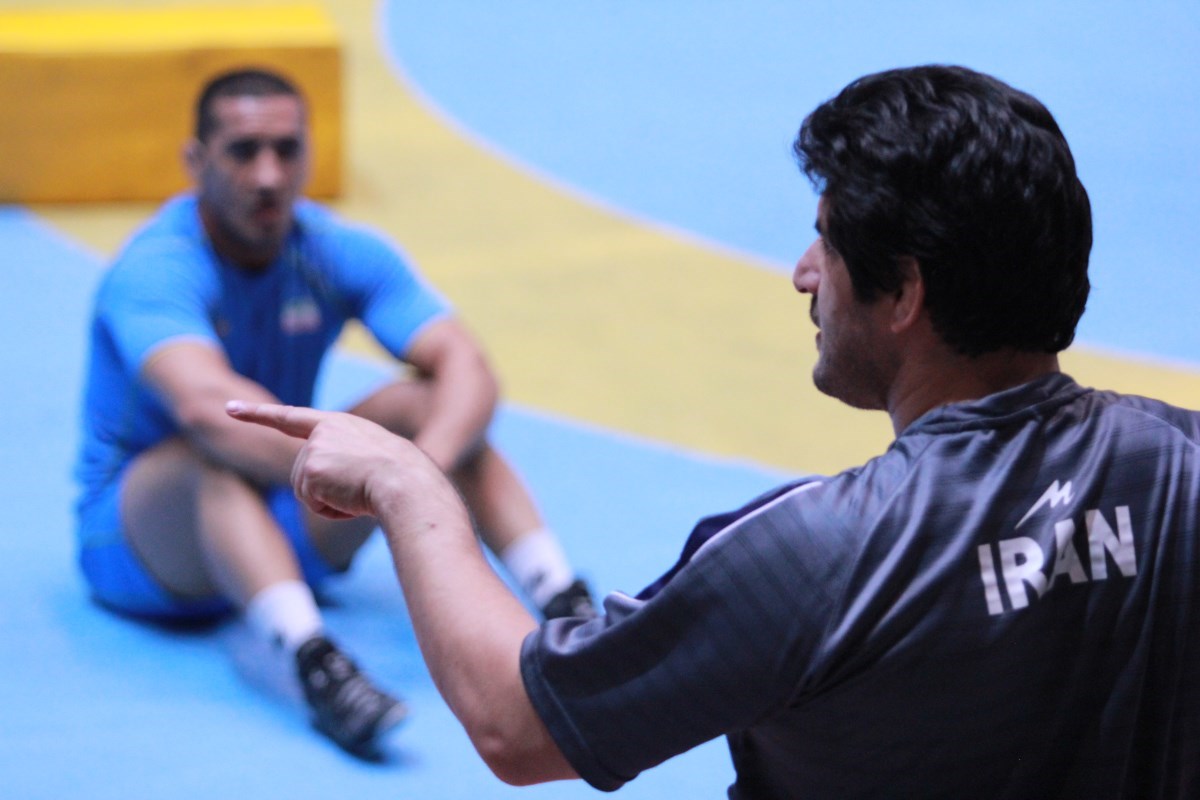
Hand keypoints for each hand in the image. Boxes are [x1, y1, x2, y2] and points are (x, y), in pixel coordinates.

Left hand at [225, 400, 436, 521]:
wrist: (406, 481)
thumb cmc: (400, 475)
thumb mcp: (374, 457)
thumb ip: (345, 461)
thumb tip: (335, 485)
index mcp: (337, 424)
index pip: (291, 417)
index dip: (258, 414)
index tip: (229, 409)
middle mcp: (321, 432)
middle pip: (303, 474)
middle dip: (326, 490)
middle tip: (361, 486)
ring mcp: (314, 450)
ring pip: (306, 491)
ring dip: (331, 501)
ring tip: (360, 490)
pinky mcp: (311, 471)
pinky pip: (314, 504)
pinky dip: (333, 510)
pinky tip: (353, 500)